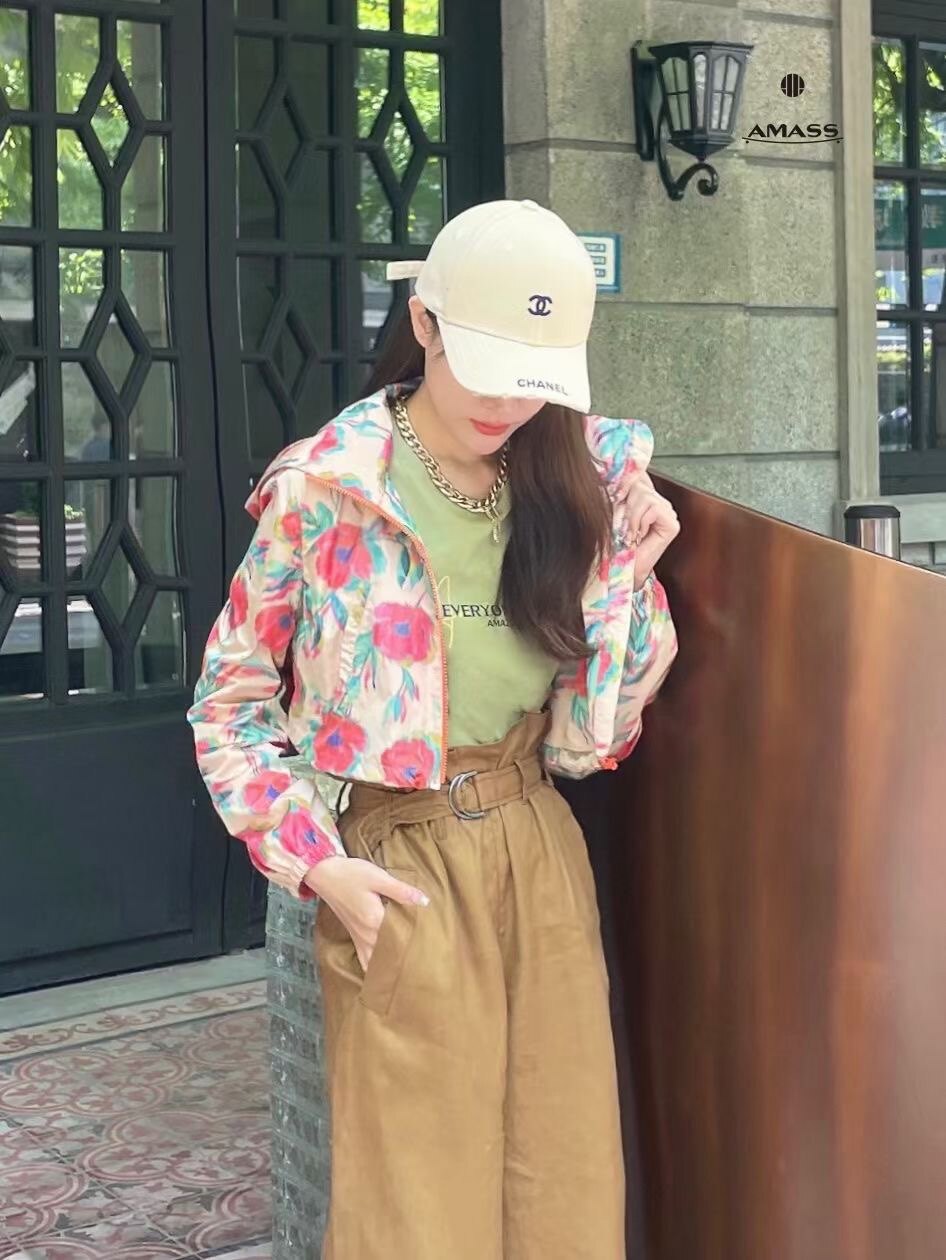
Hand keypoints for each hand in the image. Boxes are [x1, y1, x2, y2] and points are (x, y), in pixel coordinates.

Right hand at [304, 856, 428, 970]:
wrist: (325, 874)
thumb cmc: (352, 874)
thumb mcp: (378, 878)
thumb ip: (401, 891)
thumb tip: (425, 901)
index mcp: (375, 920)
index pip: (401, 937)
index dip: (417, 942)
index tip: (431, 948)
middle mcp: (366, 934)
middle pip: (390, 952)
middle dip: (406, 959)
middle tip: (424, 965)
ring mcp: (358, 937)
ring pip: (376, 960)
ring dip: (390, 966)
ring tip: (407, 973)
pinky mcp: (354, 936)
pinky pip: (364, 959)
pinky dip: (373, 967)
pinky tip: (381, 974)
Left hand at [613, 471, 679, 588]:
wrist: (622, 569)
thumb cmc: (615, 543)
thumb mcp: (612, 511)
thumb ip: (618, 491)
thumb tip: (613, 473)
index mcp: (646, 497)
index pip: (637, 475)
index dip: (623, 483)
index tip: (614, 498)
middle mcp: (659, 502)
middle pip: (639, 484)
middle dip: (625, 505)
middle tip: (622, 525)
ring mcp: (668, 512)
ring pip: (644, 495)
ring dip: (630, 516)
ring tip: (629, 532)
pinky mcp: (672, 523)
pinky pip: (652, 507)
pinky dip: (639, 521)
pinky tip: (638, 535)